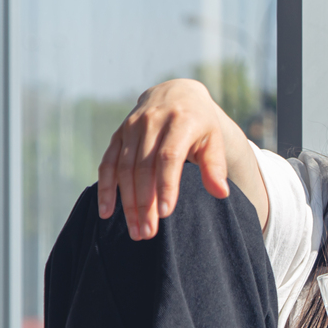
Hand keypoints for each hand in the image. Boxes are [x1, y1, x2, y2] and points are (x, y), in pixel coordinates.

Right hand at [98, 79, 232, 240]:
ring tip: (136, 230)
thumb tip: (221, 193)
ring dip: (127, 202)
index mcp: (181, 121)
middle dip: (144, 203)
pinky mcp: (118, 135)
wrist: (176, 94)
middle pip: (144, 167)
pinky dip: (106, 189)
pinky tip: (107, 212)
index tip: (166, 213)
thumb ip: (216, 166)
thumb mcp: (214, 139)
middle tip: (148, 233)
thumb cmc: (200, 124)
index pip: (169, 157)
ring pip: (124, 169)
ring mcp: (131, 127)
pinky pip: (107, 164)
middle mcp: (152, 122)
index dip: (166, 185)